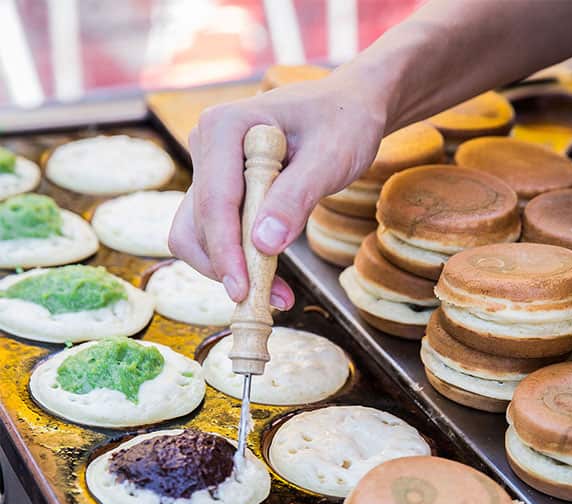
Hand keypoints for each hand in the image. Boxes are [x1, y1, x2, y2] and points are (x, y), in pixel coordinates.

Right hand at [168, 67, 387, 307]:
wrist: (347, 109)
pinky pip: (219, 232)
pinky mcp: (222, 189)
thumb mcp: (331, 158)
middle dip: (230, 266)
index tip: (244, 289)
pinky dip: (240, 259)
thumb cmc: (343, 123)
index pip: (214, 200)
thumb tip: (263, 243)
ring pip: (199, 233)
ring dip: (231, 268)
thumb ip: (296, 197)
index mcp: (225, 127)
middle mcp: (206, 145)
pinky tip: (273, 278)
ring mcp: (210, 168)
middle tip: (274, 299)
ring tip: (278, 294)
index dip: (226, 249)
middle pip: (197, 222)